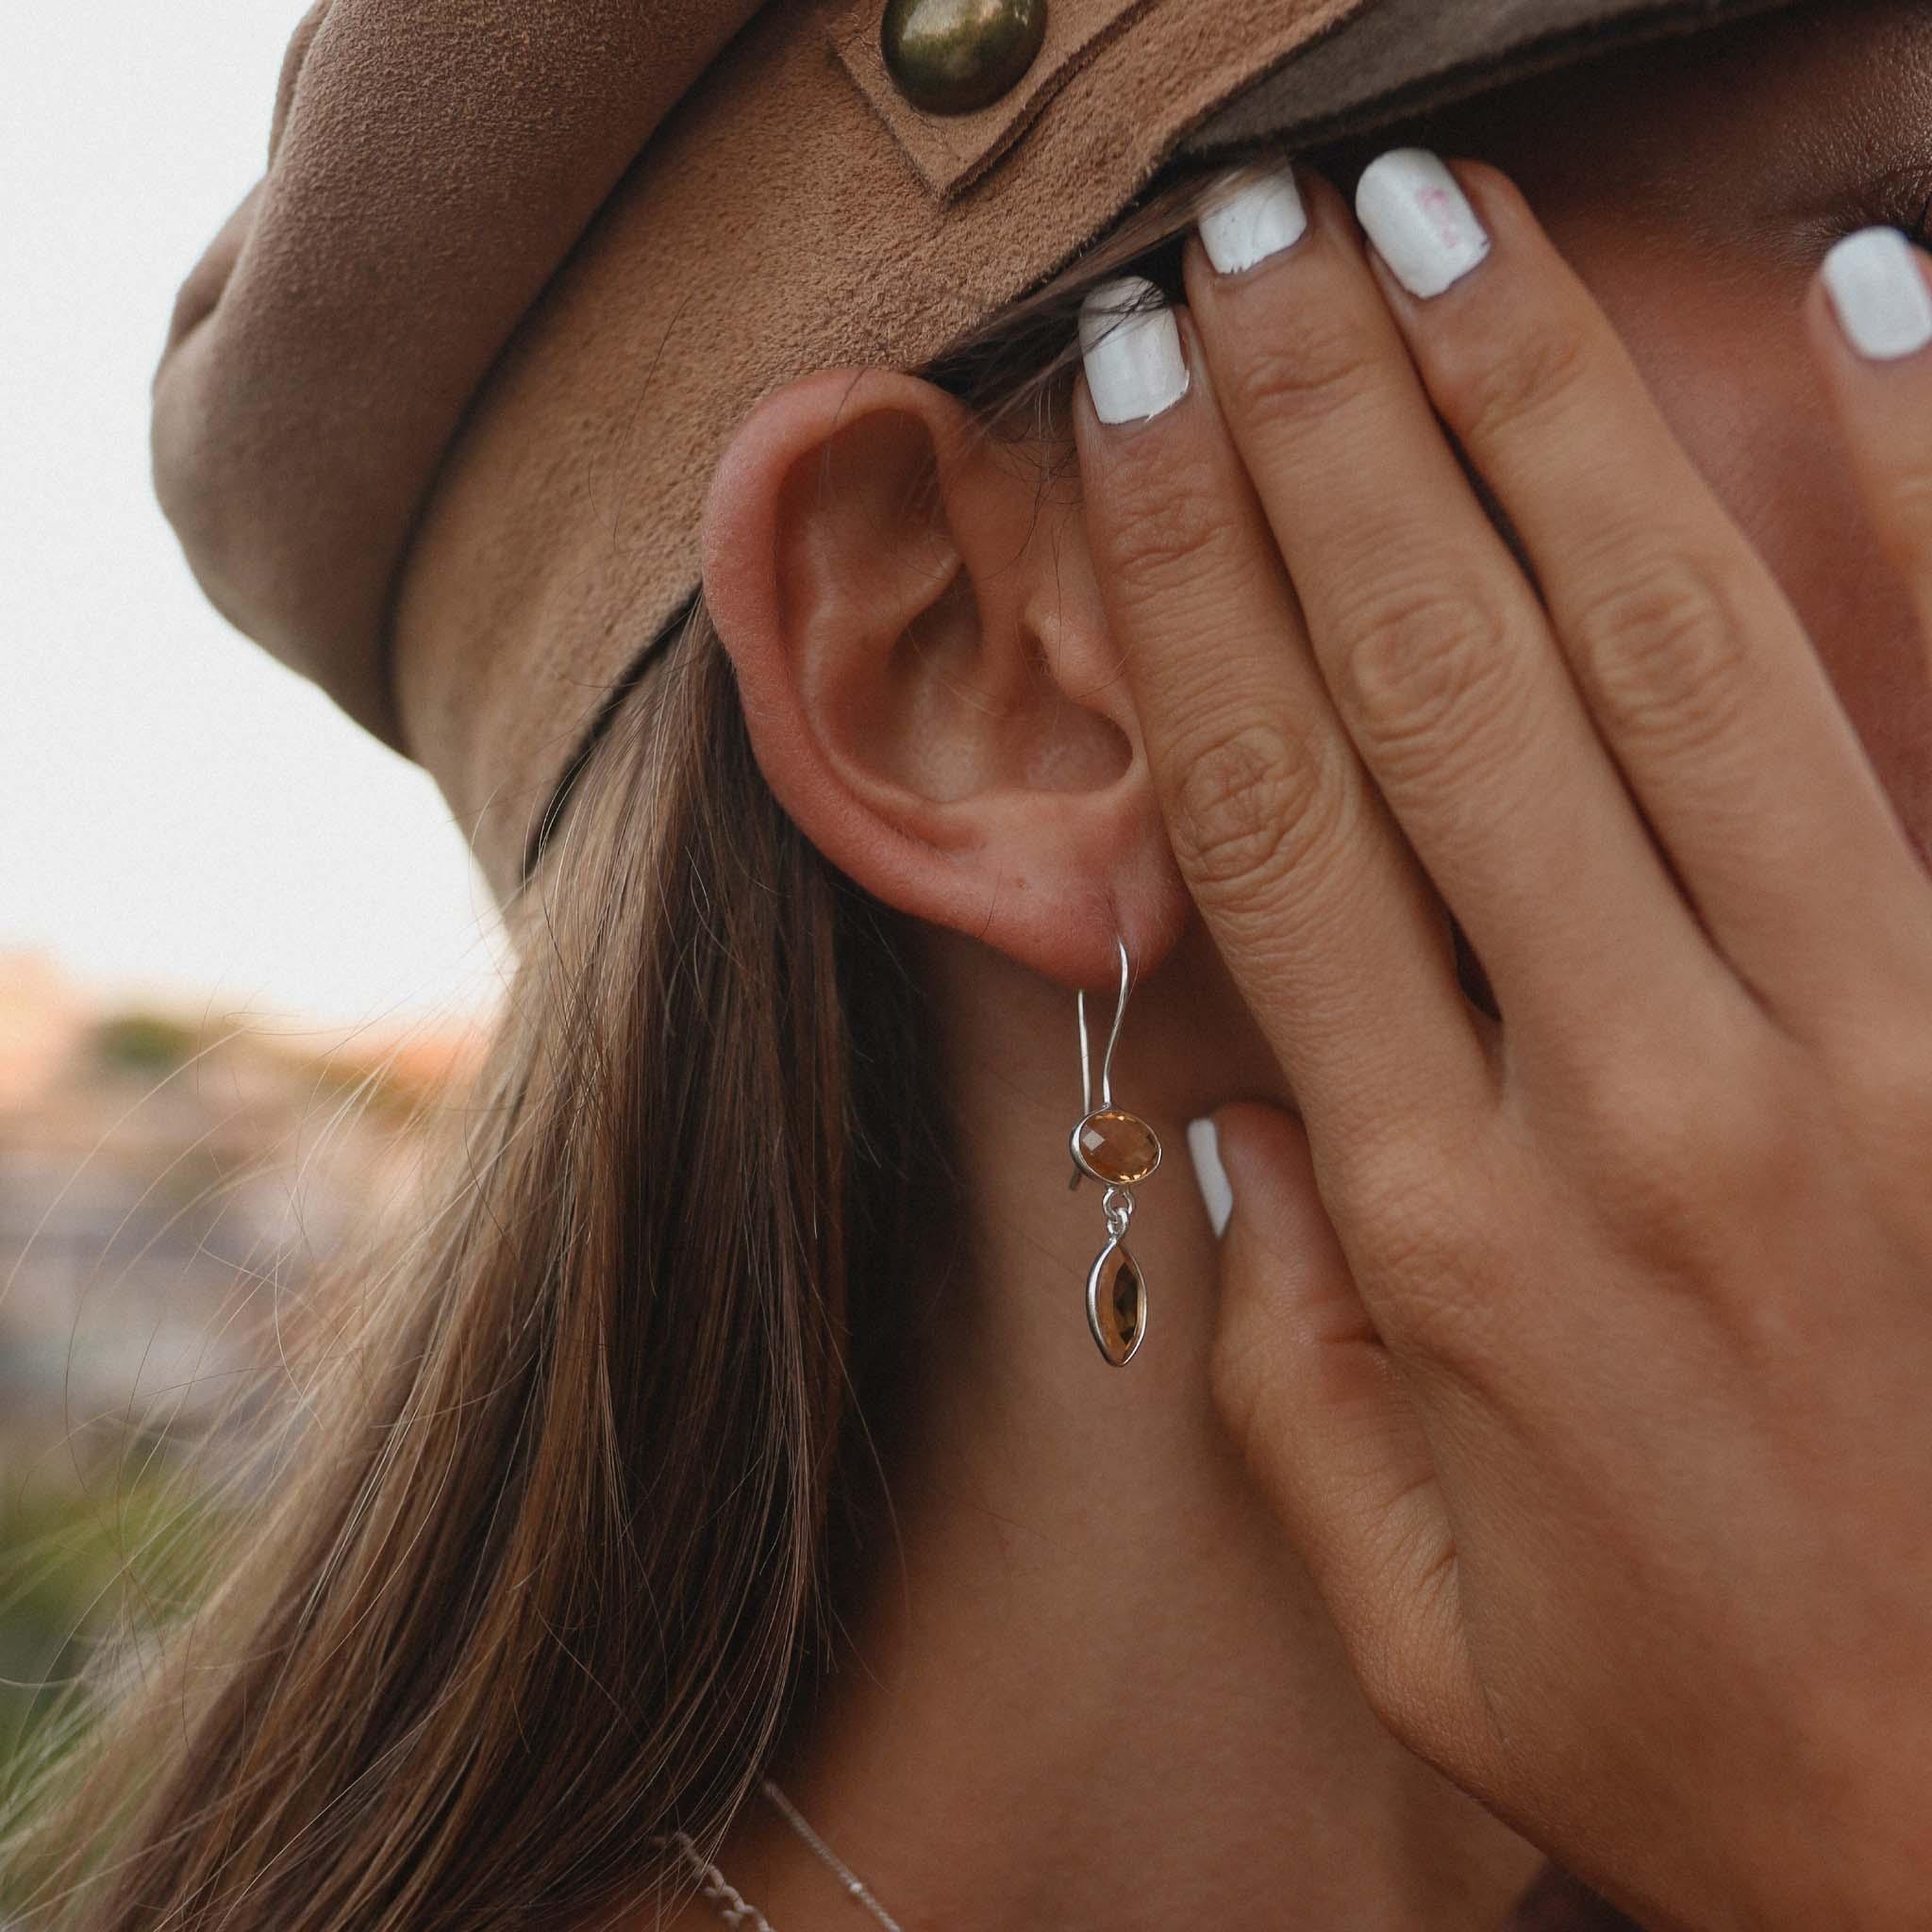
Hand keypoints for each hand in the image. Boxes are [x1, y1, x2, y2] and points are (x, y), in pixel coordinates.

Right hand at [1073, 153, 1931, 1929]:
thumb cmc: (1699, 1733)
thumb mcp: (1410, 1607)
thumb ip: (1288, 1351)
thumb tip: (1223, 1106)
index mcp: (1449, 1228)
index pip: (1278, 820)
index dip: (1188, 587)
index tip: (1126, 409)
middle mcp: (1645, 1098)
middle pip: (1446, 685)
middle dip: (1329, 428)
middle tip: (1252, 234)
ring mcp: (1869, 1052)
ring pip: (1670, 655)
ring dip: (1540, 410)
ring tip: (1439, 220)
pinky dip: (1931, 495)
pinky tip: (1870, 304)